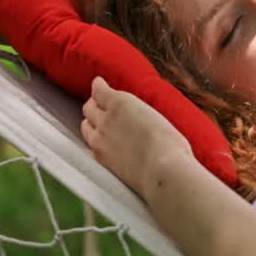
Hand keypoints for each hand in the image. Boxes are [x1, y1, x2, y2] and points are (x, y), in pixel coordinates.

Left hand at [80, 77, 194, 197]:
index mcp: (121, 103)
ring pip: (85, 126)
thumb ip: (139, 113)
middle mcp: (105, 118)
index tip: (99, 84)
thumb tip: (136, 117)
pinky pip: (90, 146)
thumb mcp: (156, 117)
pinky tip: (103, 145)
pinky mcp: (99, 158)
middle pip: (89, 108)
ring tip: (98, 125)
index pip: (99, 91)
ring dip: (91, 123)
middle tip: (99, 106)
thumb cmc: (170, 144)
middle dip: (94, 105)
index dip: (98, 86)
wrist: (162, 171)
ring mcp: (99, 140)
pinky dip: (95, 142)